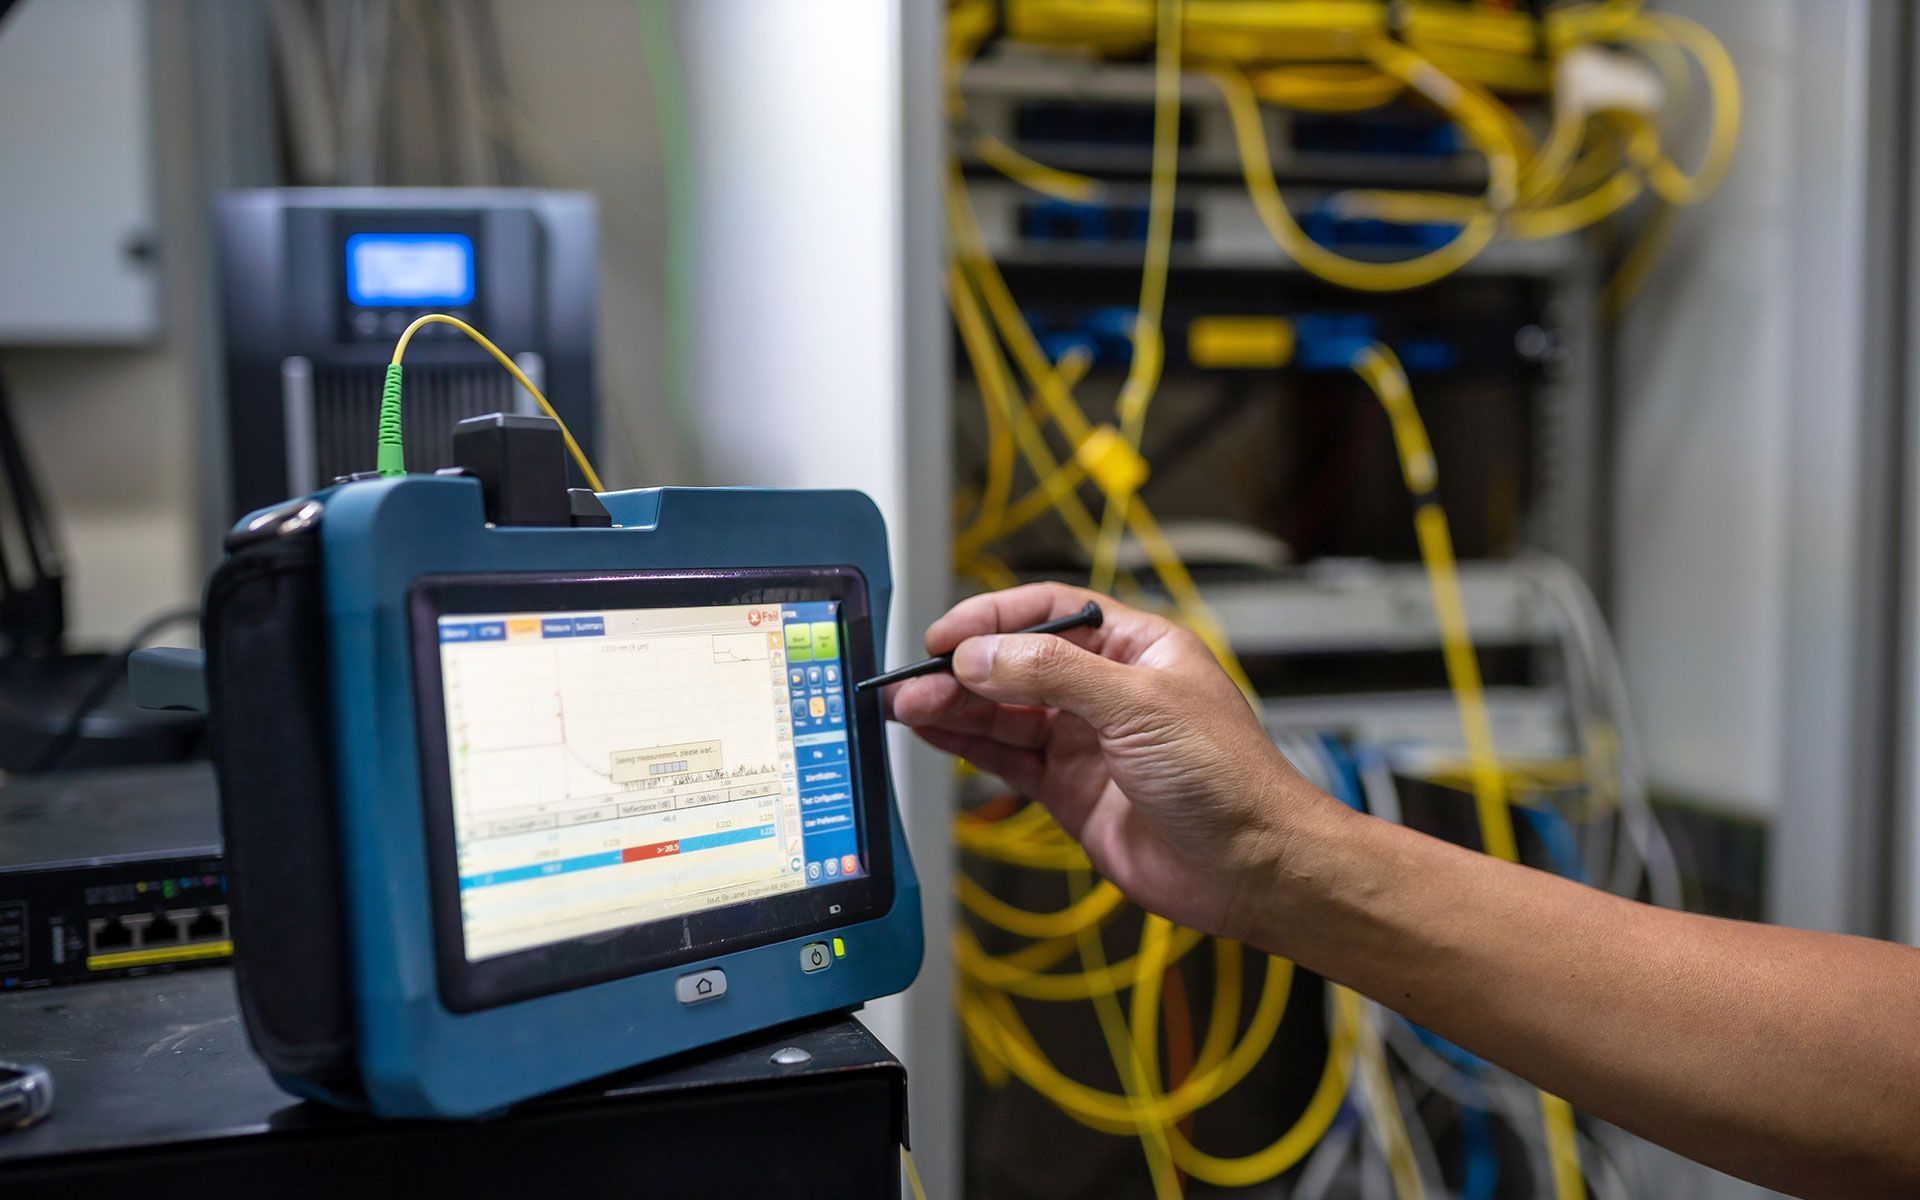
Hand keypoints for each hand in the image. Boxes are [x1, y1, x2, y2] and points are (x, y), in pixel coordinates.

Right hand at [888, 582, 1340, 940]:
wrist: (1252, 869)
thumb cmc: (1229, 779)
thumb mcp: (1139, 705)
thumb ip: (1053, 674)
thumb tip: (982, 654)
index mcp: (1136, 647)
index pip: (1049, 611)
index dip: (993, 618)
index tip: (947, 635)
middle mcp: (1106, 689)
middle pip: (1016, 663)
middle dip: (962, 670)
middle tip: (914, 682)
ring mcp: (1086, 741)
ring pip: (1004, 712)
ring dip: (955, 708)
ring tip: (907, 707)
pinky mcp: (1071, 790)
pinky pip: (1008, 758)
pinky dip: (968, 747)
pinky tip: (934, 735)